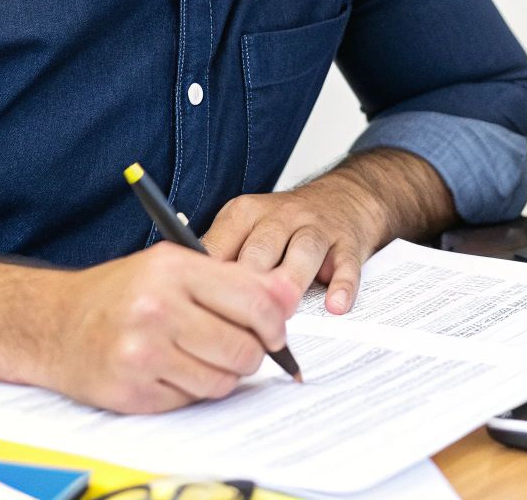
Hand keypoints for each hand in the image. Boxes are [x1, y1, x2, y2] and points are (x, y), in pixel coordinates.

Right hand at [45, 242, 295, 413]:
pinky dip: (189, 390)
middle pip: (244, 348)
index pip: (255, 301)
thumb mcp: (173, 267)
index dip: (277, 324)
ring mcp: (142, 353)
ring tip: (199, 357)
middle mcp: (156, 308)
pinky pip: (191, 400)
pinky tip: (169, 370)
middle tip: (237, 349)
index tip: (277, 334)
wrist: (52, 323)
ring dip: (221, 375)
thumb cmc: (119, 293)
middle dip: (251, 354)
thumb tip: (288, 298)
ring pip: (222, 381)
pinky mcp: (132, 391)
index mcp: (173, 269)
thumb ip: (233, 280)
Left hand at [200, 149, 457, 314]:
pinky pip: (346, 264)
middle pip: (259, 251)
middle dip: (248, 290)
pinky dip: (341, 286)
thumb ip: (218, 256)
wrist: (344, 198)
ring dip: (290, 285)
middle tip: (236, 328)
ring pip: (302, 253)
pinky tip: (334, 306)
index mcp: (244, 214)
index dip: (209, 285)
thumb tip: (178, 297)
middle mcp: (280, 216)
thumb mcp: (245, 228)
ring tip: (281, 317)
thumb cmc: (284, 225)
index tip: (198, 316)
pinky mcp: (348, 242)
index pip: (220, 247)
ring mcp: (316, 227)